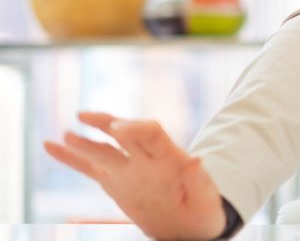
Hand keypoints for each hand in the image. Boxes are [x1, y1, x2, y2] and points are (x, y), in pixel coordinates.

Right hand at [43, 112, 226, 240]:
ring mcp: (129, 170)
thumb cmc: (204, 210)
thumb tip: (197, 160)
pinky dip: (70, 158)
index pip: (151, 133)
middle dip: (106, 123)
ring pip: (103, 149)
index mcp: (169, 159)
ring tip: (66, 134)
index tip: (118, 128)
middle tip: (86, 117)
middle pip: (124, 133)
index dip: (135, 128)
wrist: (193, 225)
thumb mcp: (206, 198)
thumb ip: (199, 180)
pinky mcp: (115, 182)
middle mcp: (147, 160)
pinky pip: (89, 168)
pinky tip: (50, 146)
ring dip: (85, 141)